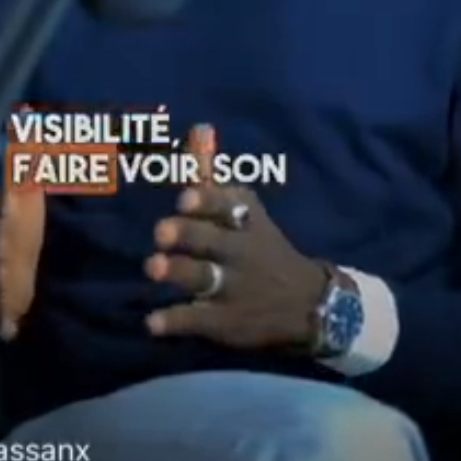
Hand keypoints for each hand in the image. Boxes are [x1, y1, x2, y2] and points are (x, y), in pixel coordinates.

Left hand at [144, 182, 327, 349]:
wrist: (307, 304)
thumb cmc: (264, 251)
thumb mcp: (250, 217)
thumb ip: (217, 188)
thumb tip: (195, 139)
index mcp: (247, 223)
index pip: (230, 205)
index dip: (208, 201)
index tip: (185, 198)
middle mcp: (242, 253)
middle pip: (214, 240)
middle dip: (188, 233)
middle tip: (161, 232)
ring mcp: (234, 288)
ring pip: (204, 276)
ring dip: (178, 270)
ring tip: (152, 267)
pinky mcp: (225, 321)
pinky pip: (198, 319)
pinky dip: (174, 320)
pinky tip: (152, 322)